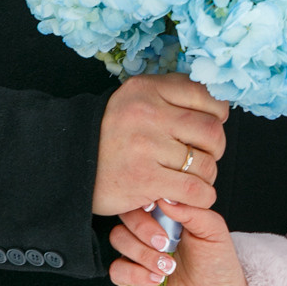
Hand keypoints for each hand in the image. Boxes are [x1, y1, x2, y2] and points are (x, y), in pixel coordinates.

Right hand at [93, 75, 228, 216]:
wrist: (69, 162)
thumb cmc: (111, 134)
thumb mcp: (134, 99)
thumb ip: (170, 94)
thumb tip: (217, 102)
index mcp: (147, 89)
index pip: (204, 94)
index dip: (218, 113)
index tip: (212, 124)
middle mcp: (147, 114)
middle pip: (211, 131)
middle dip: (216, 147)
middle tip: (205, 155)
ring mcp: (145, 147)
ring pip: (205, 163)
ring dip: (208, 175)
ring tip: (195, 177)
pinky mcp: (144, 179)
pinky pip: (193, 189)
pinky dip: (202, 196)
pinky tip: (195, 195)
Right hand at [109, 201, 255, 285]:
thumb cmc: (219, 266)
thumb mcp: (214, 232)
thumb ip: (192, 210)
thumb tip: (165, 197)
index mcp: (168, 216)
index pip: (144, 197)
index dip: (147, 203)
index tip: (158, 212)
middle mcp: (150, 233)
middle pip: (125, 216)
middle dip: (143, 229)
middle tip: (167, 244)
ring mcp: (139, 256)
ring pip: (118, 239)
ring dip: (142, 253)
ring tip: (169, 267)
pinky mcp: (132, 280)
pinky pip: (116, 270)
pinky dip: (135, 273)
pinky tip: (157, 279)